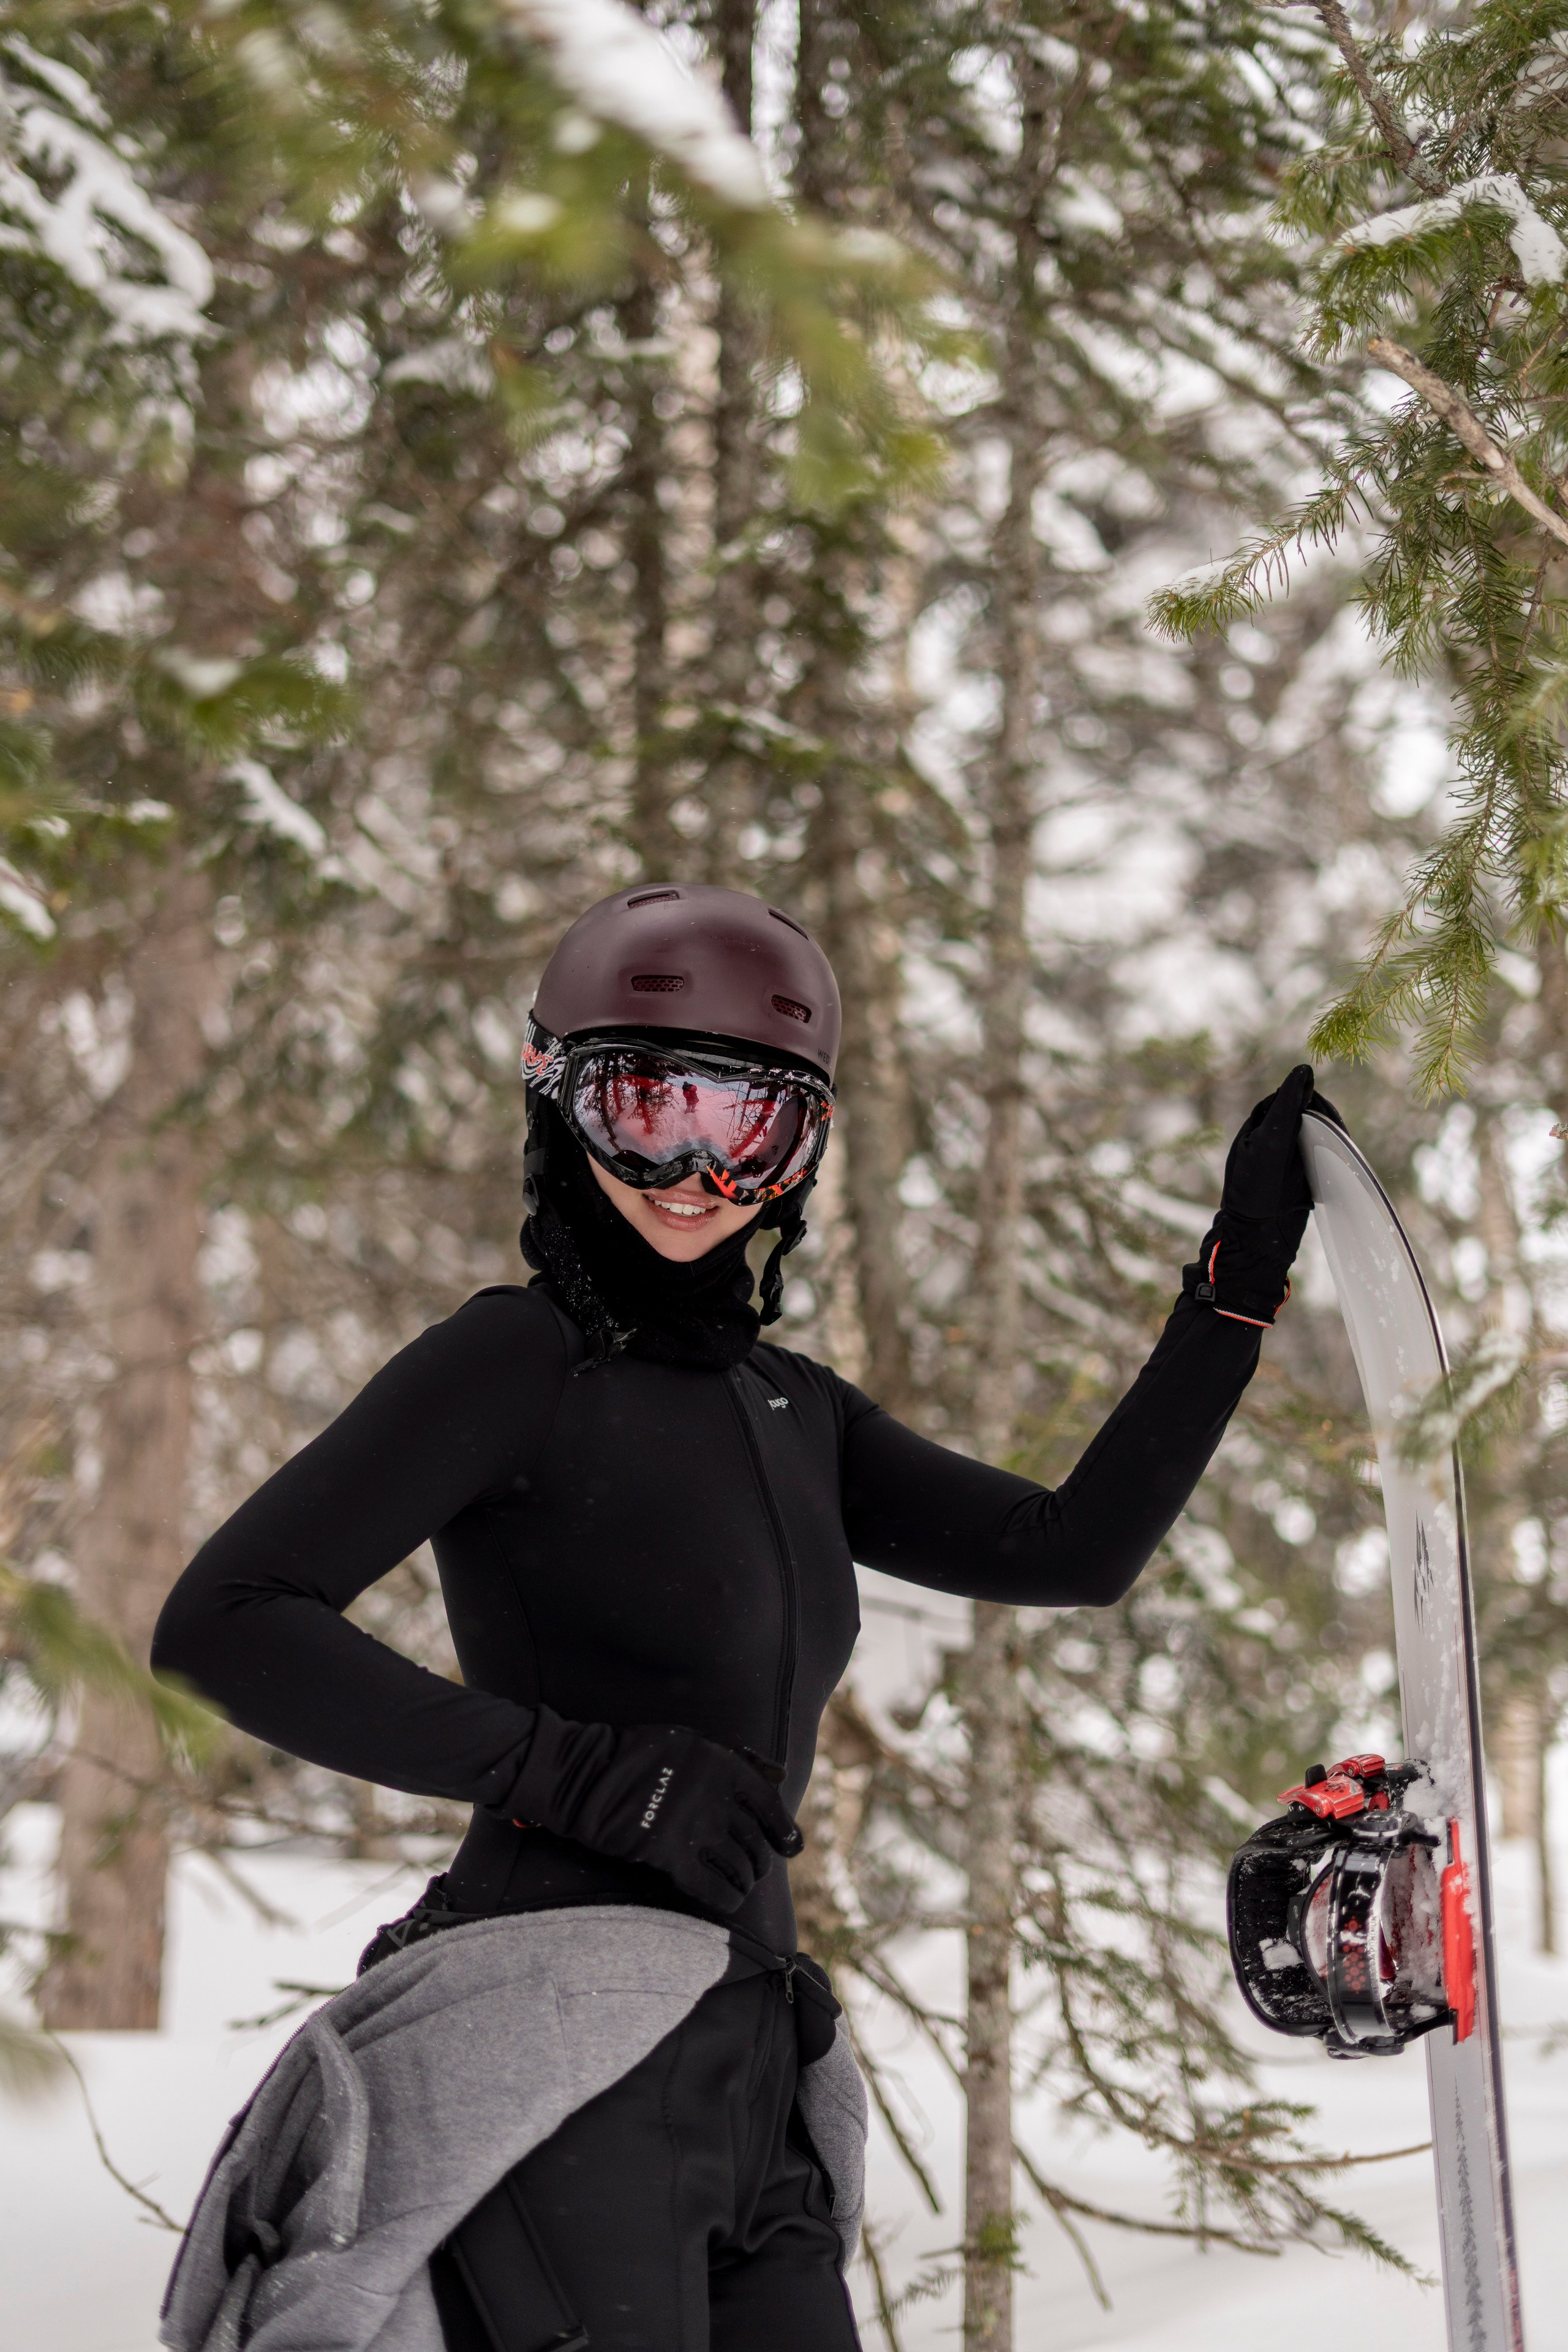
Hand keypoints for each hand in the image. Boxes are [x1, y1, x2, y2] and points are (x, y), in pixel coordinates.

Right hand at [498, 1706, 802, 1913]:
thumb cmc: (646, 1755)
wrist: (591, 1775)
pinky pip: (711, 1886)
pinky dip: (727, 1898)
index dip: (784, 1830)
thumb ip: (742, 1758)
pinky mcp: (668, 1854)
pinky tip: (728, 1900)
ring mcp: (693, 1827)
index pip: (769, 1804)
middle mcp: (715, 1797)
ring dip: (745, 1881)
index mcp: (725, 1766)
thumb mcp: (697, 1742)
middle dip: (760, 1861)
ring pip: (738, 1866)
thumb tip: (781, 1776)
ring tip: (741, 1884)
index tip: (791, 1848)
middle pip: (754, 1841)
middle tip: (755, 1870)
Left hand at [1186, 1064, 1338, 1327]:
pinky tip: (1342, 1164)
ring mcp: (1291, 1157)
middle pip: (1311, 1112)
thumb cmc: (1258, 1188)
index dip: (1311, 1101)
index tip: (1324, 1116)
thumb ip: (1287, 1107)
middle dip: (1326, 1120)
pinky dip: (1336, 1156)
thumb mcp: (1271, 1143)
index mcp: (1260, 1124)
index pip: (1292, 1096)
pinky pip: (1327, 1154)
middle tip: (1335, 1139)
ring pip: (1322, 1133)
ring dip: (1334, 1138)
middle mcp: (1275, 1137)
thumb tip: (1304, 1068)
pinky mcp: (1306, 1176)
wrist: (1260, 1238)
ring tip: (1337, 1152)